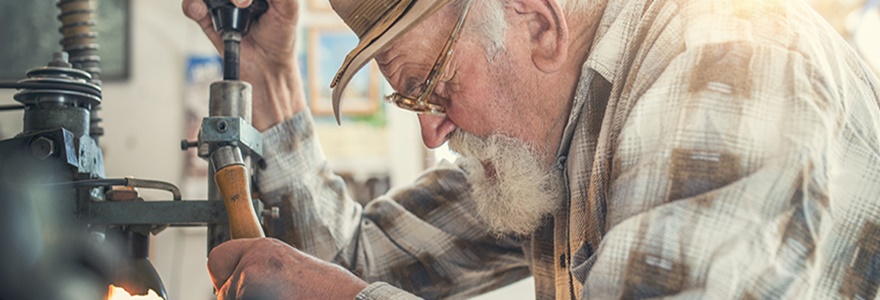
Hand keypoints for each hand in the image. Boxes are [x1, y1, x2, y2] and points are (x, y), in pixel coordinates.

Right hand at [182, 0, 306, 130]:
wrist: (267, 77)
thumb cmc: (281, 45)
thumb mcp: (289, 10)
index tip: (250, 1)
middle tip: (243, 4)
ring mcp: (222, 9)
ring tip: (232, 7)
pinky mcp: (209, 24)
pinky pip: (193, 7)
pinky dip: (193, 6)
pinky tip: (202, 10)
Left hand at [207, 238, 368, 299]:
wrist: (345, 299)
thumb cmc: (325, 291)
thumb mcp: (289, 268)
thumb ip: (261, 269)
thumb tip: (237, 282)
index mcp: (263, 248)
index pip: (217, 258)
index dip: (224, 277)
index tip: (232, 287)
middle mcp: (254, 259)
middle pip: (222, 288)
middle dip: (234, 296)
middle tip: (263, 297)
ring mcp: (252, 280)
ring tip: (281, 298)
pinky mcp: (252, 297)